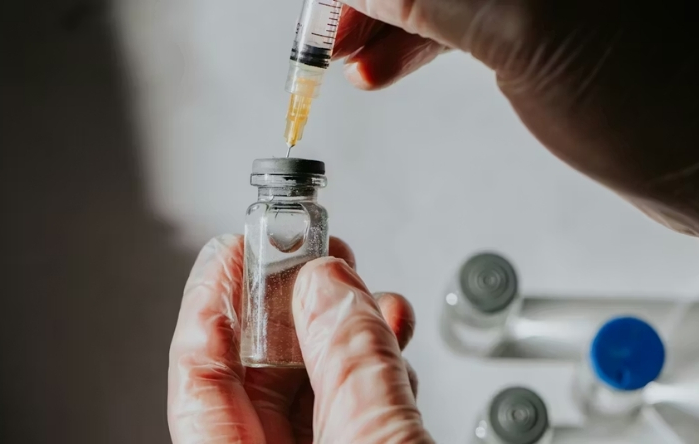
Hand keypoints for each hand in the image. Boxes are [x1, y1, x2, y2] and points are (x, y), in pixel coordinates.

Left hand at [168, 235, 431, 442]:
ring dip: (341, 328)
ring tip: (364, 291)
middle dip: (290, 302)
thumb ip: (349, 363)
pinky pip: (346, 406)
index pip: (197, 373)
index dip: (214, 297)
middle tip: (311, 254)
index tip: (240, 245)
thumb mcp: (372, 441)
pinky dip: (371, 366)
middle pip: (254, 370)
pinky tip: (392, 338)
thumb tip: (326, 284)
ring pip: (307, 385)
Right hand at [333, 0, 698, 235]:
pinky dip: (410, 42)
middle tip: (324, 34)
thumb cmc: (652, 96)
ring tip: (342, 59)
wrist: (697, 155)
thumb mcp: (522, 33)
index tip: (326, 6)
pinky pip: (450, 17)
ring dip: (380, 22)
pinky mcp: (528, 19)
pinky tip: (379, 68)